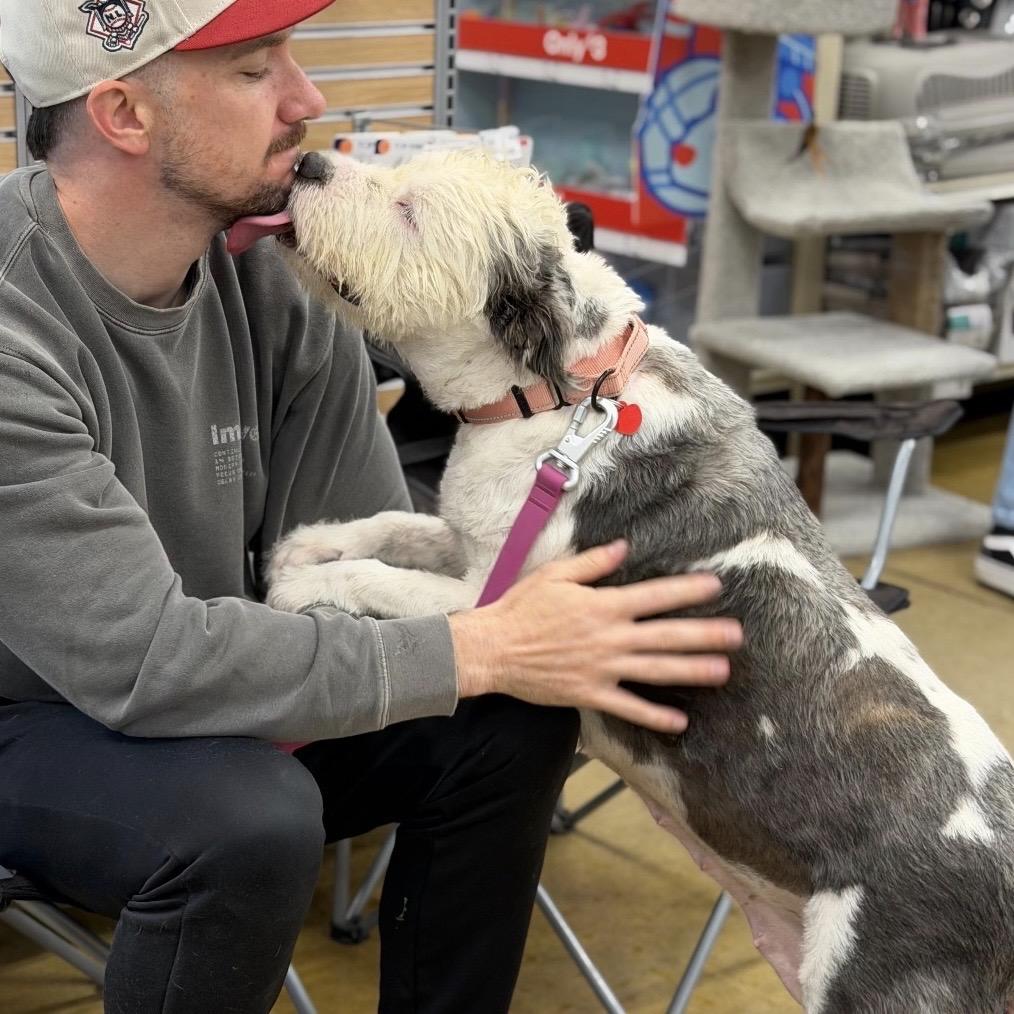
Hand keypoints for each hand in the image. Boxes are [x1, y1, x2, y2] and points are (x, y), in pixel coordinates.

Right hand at [448, 540, 740, 732]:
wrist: (492, 648)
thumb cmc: (521, 607)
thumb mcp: (555, 575)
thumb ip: (593, 563)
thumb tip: (625, 547)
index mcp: (603, 605)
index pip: (654, 596)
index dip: (686, 591)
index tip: (715, 586)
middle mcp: (610, 637)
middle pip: (666, 636)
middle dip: (704, 635)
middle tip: (737, 635)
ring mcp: (602, 668)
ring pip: (655, 670)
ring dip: (691, 671)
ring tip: (722, 671)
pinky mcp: (590, 693)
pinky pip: (628, 707)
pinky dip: (653, 716)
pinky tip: (679, 722)